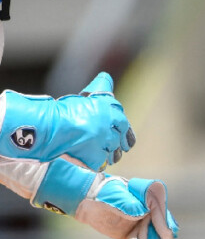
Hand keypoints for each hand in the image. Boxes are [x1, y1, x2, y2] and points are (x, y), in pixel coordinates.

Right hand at [0, 72, 134, 169]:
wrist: (45, 126)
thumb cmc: (61, 110)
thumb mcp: (83, 98)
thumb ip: (99, 89)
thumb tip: (106, 77)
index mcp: (105, 108)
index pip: (122, 120)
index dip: (124, 129)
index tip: (123, 134)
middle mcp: (106, 124)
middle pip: (121, 138)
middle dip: (120, 142)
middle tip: (119, 146)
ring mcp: (101, 141)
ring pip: (114, 151)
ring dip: (110, 153)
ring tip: (102, 152)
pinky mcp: (95, 155)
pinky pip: (102, 162)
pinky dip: (98, 161)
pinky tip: (91, 158)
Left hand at [31, 158, 178, 238]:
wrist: (86, 202)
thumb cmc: (101, 194)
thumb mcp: (115, 197)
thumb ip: (130, 204)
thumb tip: (145, 212)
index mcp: (148, 195)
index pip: (159, 209)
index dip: (163, 223)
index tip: (167, 237)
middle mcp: (149, 209)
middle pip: (156, 227)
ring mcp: (142, 221)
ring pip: (147, 238)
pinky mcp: (134, 232)